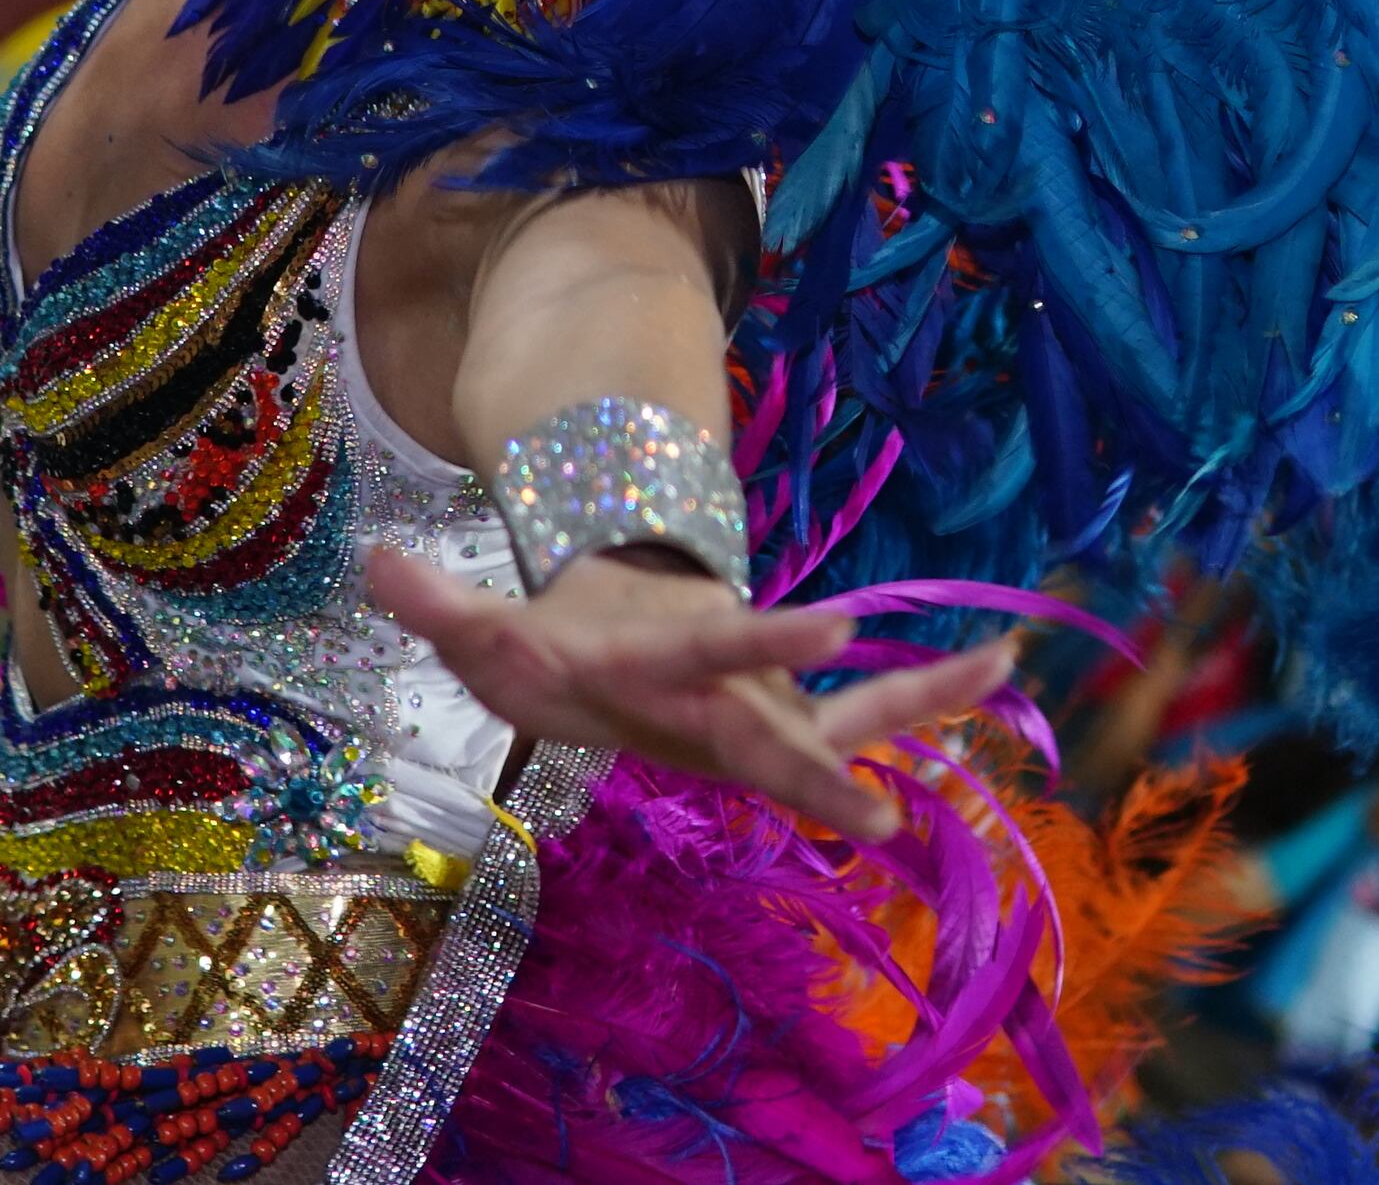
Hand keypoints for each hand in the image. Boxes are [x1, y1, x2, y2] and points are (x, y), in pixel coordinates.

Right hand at [365, 545, 1014, 841]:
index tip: (834, 628)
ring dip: (924, 705)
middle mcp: (714, 722)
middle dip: (826, 775)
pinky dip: (933, 692)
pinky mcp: (789, 723)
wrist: (586, 685)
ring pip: (851, 729)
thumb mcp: (486, 630)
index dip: (766, 648)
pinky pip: (873, 714)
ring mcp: (759, 730)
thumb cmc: (548, 649)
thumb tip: (376, 562)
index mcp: (649, 686)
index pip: (708, 665)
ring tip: (1003, 661)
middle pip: (777, 745)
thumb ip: (438, 604)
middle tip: (887, 816)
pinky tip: (1001, 660)